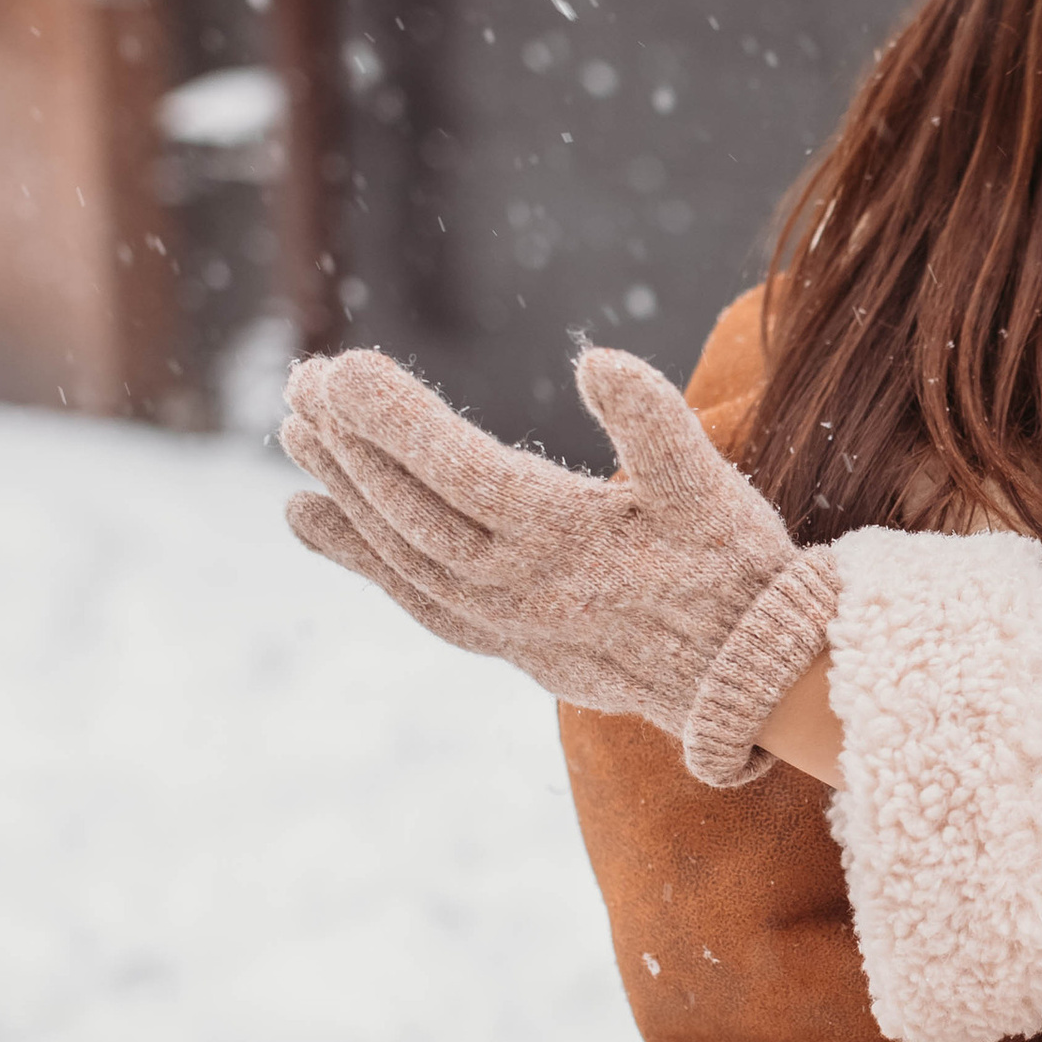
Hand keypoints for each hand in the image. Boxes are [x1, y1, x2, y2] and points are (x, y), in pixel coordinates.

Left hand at [280, 346, 838, 785]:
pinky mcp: (502, 641)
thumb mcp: (713, 487)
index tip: (342, 367)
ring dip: (342, 491)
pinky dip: (355, 558)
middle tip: (304, 380)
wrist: (748, 681)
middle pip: (411, 507)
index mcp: (566, 535)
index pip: (457, 468)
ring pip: (401, 551)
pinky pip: (411, 596)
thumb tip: (599, 359)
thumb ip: (658, 421)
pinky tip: (308, 517)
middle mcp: (519, 584)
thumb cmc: (735, 570)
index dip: (394, 418)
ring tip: (293, 436)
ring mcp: (503, 620)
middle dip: (351, 442)